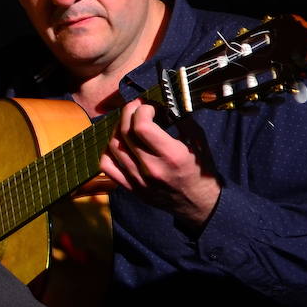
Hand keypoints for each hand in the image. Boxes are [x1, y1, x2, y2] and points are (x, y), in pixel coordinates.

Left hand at [99, 99, 220, 228]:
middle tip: (135, 106)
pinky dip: (108, 150)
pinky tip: (118, 143)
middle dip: (128, 112)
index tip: (149, 106)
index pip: (141, 126)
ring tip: (128, 122)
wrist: (196, 203)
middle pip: (125, 133)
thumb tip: (164, 103)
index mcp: (171, 155)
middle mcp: (151, 167)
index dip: (142, 110)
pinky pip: (107, 166)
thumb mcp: (199, 141)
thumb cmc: (199, 170)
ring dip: (118, 128)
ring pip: (113, 146)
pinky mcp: (129, 187)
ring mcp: (137, 179)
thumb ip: (182, 120)